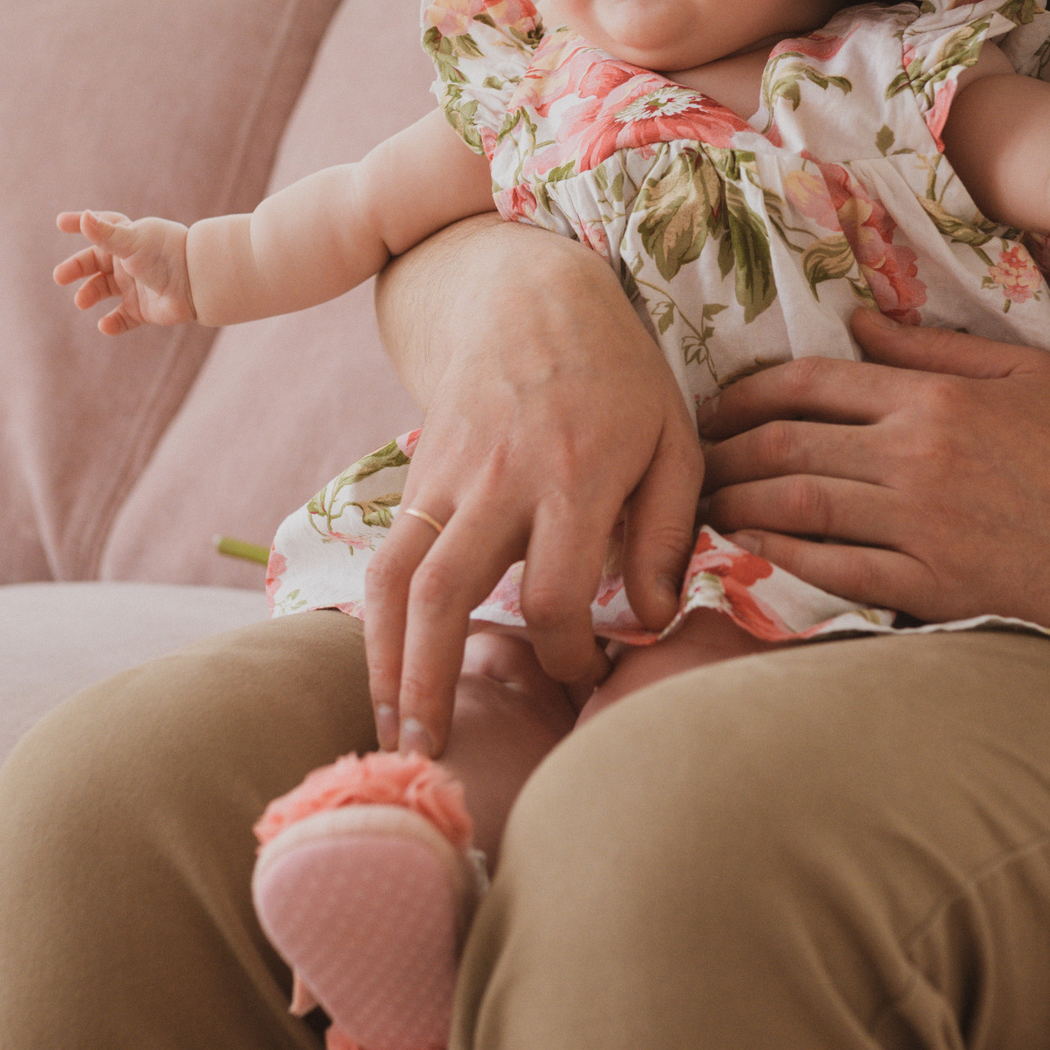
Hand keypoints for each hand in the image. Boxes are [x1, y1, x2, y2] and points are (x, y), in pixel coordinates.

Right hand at [52, 210, 193, 333]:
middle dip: (77, 268)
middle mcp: (131, 262)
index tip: (60, 222)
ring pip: (105, 289)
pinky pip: (122, 319)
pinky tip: (104, 325)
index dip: (82, 224)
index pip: (102, 227)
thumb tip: (82, 217)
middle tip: (60, 277)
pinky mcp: (144, 310)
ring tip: (82, 301)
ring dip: (90, 294)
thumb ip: (106, 233)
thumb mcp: (132, 242)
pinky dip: (112, 324)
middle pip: (96, 263)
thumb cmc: (166, 255)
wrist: (198, 283)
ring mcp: (136, 286)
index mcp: (129, 239)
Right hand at [362, 222, 701, 756]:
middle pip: (448, 595)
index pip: (556, 593)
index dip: (568, 654)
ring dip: (385, 665)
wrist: (525, 293)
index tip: (586, 677)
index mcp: (575, 473)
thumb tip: (653, 622)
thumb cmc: (618, 375)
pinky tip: (382, 676)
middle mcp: (499, 478)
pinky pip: (385, 558)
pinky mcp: (415, 475)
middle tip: (433, 757)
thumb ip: (670, 534)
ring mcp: (446, 476)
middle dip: (434, 683)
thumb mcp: (675, 441)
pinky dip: (375, 623)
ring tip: (391, 736)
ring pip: (396, 581)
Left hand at [698, 308, 1049, 627]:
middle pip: (785, 445)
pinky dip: (781, 559)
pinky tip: (746, 553)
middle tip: (687, 461)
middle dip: (720, 451)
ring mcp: (922, 525)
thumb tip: (855, 323)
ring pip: (796, 507)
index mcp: (934, 397)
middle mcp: (917, 456)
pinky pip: (834, 570)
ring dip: (734, 505)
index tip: (712, 408)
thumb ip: (931, 347)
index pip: (810, 383)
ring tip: (700, 507)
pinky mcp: (932, 586)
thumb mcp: (1021, 372)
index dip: (744, 394)